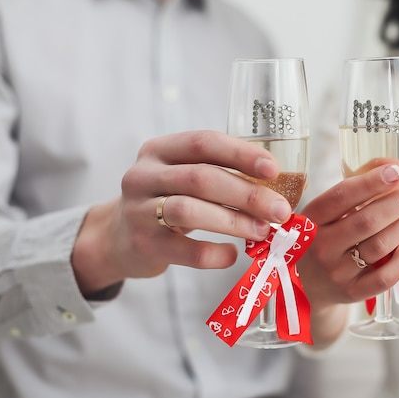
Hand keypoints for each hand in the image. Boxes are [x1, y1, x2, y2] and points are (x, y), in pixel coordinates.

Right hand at [72, 130, 291, 294]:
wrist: (118, 238)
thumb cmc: (166, 201)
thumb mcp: (182, 178)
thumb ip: (218, 175)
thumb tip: (276, 189)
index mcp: (160, 150)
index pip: (203, 143)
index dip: (240, 154)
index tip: (273, 169)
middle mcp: (144, 175)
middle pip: (201, 178)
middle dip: (247, 194)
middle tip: (280, 210)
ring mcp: (138, 210)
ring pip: (190, 210)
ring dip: (234, 221)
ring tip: (263, 231)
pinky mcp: (143, 244)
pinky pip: (184, 250)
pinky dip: (213, 253)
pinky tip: (231, 254)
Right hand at [297, 161, 398, 343]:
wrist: (308, 287)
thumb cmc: (322, 239)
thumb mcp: (323, 216)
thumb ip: (352, 192)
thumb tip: (391, 165)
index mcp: (310, 221)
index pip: (341, 197)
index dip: (370, 182)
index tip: (397, 171)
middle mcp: (320, 247)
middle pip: (367, 221)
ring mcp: (335, 272)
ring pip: (379, 246)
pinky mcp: (351, 292)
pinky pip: (384, 277)